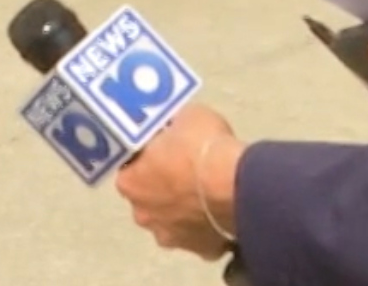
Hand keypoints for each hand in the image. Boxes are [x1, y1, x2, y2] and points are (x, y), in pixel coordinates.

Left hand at [113, 103, 242, 260]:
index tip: (165, 148)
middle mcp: (143, 214)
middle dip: (164, 186)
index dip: (148, 156)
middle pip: (149, 197)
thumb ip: (173, 128)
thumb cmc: (203, 147)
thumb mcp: (185, 117)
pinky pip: (201, 234)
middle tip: (187, 169)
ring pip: (173, 219)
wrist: (238, 185)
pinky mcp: (200, 251)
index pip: (131, 166)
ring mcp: (170, 236)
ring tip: (208, 191)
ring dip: (184, 208)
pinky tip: (222, 210)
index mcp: (129, 182)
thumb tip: (174, 128)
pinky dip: (208, 224)